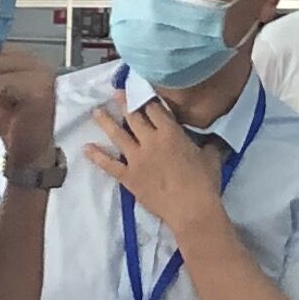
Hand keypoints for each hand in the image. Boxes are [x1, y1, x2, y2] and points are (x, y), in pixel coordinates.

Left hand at [0, 49, 59, 177]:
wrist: (28, 151)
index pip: (1, 47)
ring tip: (10, 103)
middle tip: (6, 98)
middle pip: (0, 55)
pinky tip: (14, 108)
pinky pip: (5, 83)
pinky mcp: (40, 91)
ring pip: (0, 68)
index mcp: (33, 62)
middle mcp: (42, 65)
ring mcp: (43, 76)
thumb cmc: (15, 123)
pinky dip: (2, 97)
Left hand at [90, 94, 227, 237]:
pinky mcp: (128, 177)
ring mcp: (136, 159)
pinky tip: (86, 148)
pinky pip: (109, 165)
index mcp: (170, 133)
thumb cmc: (204, 182)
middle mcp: (150, 141)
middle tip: (117, 92)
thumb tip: (212, 139)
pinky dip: (97, 156)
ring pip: (118, 135)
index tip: (141, 89)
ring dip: (106, 121)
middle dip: (125, 102)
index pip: (155, 108)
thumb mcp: (211, 157)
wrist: (191, 209)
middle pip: (134, 116)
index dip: (148, 98)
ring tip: (96, 111)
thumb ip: (208, 144)